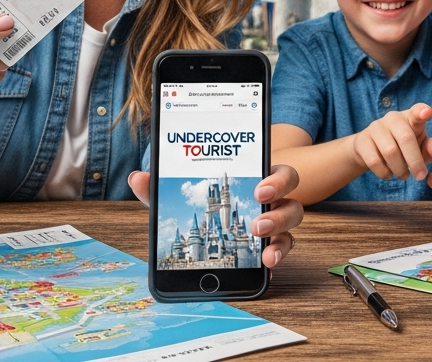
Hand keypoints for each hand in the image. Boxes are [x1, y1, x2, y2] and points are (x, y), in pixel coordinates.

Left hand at [130, 165, 304, 267]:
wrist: (214, 234)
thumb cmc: (201, 206)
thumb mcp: (179, 198)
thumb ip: (160, 189)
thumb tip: (138, 177)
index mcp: (256, 176)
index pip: (276, 171)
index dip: (275, 179)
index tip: (258, 191)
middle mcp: (272, 198)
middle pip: (292, 192)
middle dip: (277, 202)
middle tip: (257, 215)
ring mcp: (276, 220)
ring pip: (293, 218)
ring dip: (279, 227)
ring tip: (258, 235)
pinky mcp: (273, 243)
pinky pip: (285, 245)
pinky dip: (279, 253)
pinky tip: (267, 262)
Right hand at [352, 103, 431, 180]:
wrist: (370, 150)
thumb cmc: (403, 147)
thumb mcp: (421, 148)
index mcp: (410, 117)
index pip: (417, 112)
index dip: (421, 112)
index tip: (427, 112)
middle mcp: (393, 118)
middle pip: (406, 138)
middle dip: (415, 160)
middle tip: (420, 176)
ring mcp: (375, 127)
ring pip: (390, 151)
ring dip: (400, 169)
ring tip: (404, 175)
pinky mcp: (361, 141)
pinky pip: (374, 161)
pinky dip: (384, 172)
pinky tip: (388, 174)